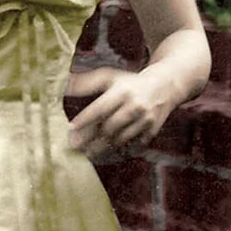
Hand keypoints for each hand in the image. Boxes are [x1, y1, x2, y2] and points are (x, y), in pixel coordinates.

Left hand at [63, 65, 179, 162]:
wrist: (163, 86)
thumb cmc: (129, 83)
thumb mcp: (110, 77)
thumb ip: (88, 82)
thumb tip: (66, 86)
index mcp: (122, 91)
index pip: (101, 107)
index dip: (85, 119)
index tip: (71, 129)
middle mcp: (135, 105)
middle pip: (110, 127)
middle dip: (92, 139)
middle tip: (76, 147)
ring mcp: (146, 119)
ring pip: (122, 138)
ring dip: (104, 146)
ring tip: (89, 152)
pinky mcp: (153, 129)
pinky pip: (136, 144)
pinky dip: (123, 149)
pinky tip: (111, 153)